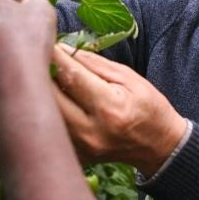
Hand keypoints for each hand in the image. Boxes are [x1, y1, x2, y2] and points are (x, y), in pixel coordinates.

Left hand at [51, 45, 187, 175]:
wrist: (159, 145)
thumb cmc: (148, 106)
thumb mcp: (129, 78)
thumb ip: (95, 64)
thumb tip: (64, 49)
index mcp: (109, 107)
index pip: (72, 77)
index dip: (55, 58)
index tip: (44, 43)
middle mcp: (91, 131)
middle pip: (51, 99)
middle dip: (42, 75)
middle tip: (38, 59)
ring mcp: (82, 147)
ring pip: (47, 116)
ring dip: (42, 95)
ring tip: (43, 78)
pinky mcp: (77, 156)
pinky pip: (54, 130)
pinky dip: (49, 113)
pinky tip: (52, 100)